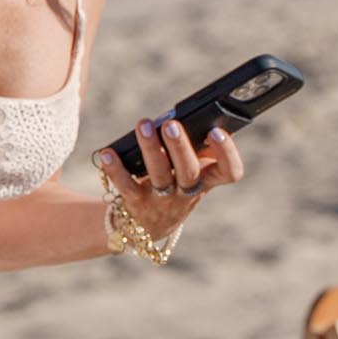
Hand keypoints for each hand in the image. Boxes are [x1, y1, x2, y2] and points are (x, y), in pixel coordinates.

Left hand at [98, 116, 244, 241]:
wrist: (150, 222)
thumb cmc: (175, 181)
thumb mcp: (192, 169)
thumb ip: (197, 147)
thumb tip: (192, 116)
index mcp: (207, 180)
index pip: (230, 172)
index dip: (227, 153)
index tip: (216, 131)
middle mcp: (187, 193)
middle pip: (189, 171)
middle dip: (180, 147)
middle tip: (171, 124)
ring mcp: (162, 200)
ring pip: (159, 175)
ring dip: (150, 149)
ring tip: (143, 125)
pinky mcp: (137, 203)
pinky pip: (126, 186)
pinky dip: (116, 168)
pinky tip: (107, 152)